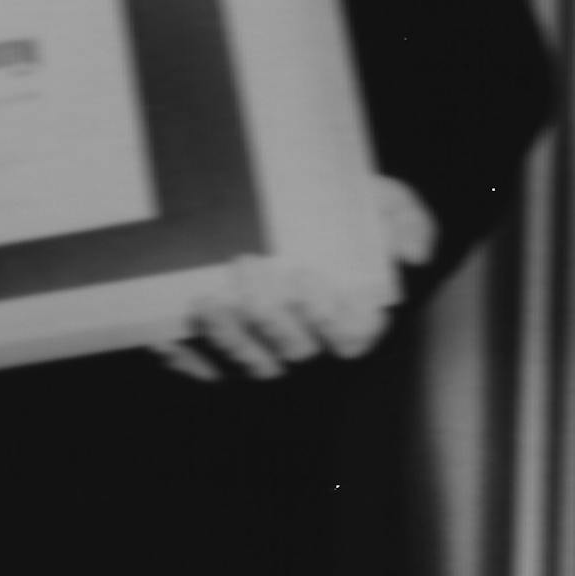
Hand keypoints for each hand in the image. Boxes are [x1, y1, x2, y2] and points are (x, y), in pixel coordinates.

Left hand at [153, 187, 431, 384]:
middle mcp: (310, 349)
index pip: (347, 337)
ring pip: (247, 363)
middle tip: (245, 264)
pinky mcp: (224, 359)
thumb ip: (406, 221)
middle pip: (291, 350)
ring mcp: (267, 358)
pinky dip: (184, 358)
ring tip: (205, 301)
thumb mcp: (384, 206)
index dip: (326, 315)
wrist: (301, 223)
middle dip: (267, 315)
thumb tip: (409, 255)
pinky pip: (204, 369)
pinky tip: (165, 337)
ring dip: (225, 338)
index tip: (305, 274)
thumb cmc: (347, 218)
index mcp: (353, 323)